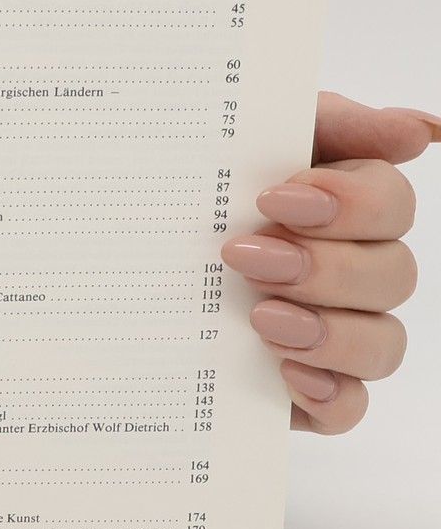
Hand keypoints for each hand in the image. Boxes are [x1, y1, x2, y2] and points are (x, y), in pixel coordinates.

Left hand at [221, 93, 433, 432]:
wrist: (118, 250)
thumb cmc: (195, 181)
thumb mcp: (243, 135)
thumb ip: (329, 122)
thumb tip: (421, 131)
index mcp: (344, 202)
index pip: (391, 204)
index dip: (350, 204)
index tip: (276, 199)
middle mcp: (352, 267)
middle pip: (393, 274)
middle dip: (324, 267)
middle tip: (245, 257)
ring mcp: (336, 330)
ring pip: (383, 343)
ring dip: (329, 331)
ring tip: (261, 318)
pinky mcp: (307, 384)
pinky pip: (349, 406)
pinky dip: (329, 394)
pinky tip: (287, 375)